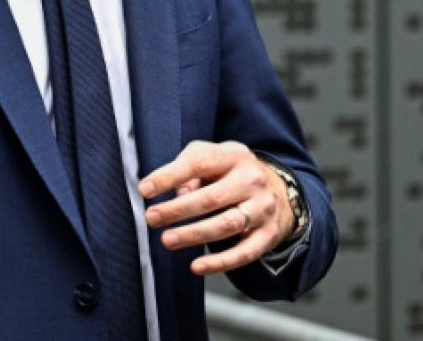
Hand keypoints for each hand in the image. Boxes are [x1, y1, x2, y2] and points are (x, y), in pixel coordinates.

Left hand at [138, 140, 292, 275]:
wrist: (278, 190)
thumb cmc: (232, 173)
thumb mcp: (214, 158)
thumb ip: (190, 169)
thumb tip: (175, 196)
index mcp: (234, 156)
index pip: (199, 163)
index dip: (169, 176)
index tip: (145, 190)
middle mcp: (251, 180)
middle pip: (211, 198)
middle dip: (177, 210)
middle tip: (151, 218)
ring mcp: (262, 207)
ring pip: (226, 224)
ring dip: (194, 234)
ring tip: (167, 240)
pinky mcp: (268, 233)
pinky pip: (244, 253)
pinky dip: (219, 263)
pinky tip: (196, 267)